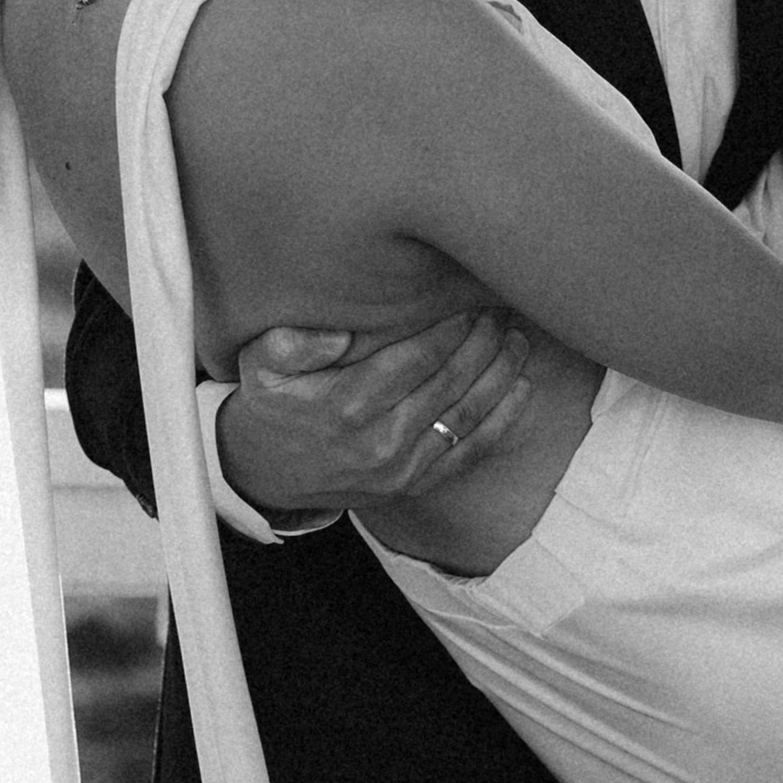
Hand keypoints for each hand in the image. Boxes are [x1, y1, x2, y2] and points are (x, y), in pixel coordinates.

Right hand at [215, 308, 530, 520]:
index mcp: (347, 405)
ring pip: (467, 414)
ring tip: (517, 338)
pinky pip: (468, 453)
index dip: (450, 325)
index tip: (469, 297)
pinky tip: (522, 389)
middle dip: (482, 340)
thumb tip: (339, 332)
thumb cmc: (267, 406)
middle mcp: (381, 440)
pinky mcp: (413, 485)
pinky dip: (502, 421)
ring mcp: (401, 468)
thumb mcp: (260, 366)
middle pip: (450, 380)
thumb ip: (294, 342)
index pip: (417, 356)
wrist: (262, 474)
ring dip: (500, 373)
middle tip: (500, 307)